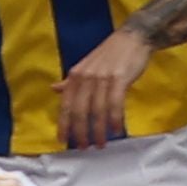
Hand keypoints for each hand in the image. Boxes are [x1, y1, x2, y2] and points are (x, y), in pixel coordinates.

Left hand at [54, 25, 149, 148]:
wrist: (132, 38)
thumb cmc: (108, 55)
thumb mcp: (86, 66)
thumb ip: (71, 81)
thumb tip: (54, 89)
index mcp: (76, 74)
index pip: (66, 103)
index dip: (63, 123)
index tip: (62, 140)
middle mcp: (86, 76)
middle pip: (79, 110)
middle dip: (80, 132)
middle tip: (84, 147)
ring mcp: (102, 77)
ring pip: (97, 110)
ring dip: (98, 130)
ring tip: (100, 144)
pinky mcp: (119, 78)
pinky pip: (115, 103)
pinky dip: (115, 119)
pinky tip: (117, 130)